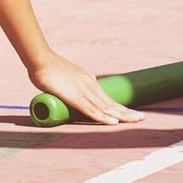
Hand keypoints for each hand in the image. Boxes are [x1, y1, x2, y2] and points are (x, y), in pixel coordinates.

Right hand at [29, 53, 143, 124]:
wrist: (41, 59)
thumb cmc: (46, 67)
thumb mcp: (62, 76)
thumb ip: (64, 85)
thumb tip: (61, 92)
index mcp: (88, 80)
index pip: (106, 97)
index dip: (118, 106)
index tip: (129, 113)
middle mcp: (90, 85)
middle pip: (111, 102)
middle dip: (127, 111)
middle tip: (142, 118)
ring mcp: (83, 91)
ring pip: (106, 107)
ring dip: (122, 115)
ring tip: (136, 121)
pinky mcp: (74, 97)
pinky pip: (91, 110)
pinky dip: (103, 117)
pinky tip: (114, 123)